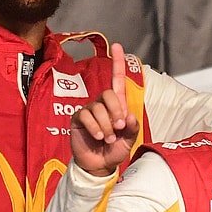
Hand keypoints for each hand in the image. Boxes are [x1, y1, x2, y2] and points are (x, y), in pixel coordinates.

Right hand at [69, 43, 140, 176]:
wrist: (100, 165)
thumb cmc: (115, 149)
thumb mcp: (130, 139)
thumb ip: (132, 127)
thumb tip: (128, 115)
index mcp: (117, 105)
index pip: (117, 80)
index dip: (117, 63)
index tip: (118, 46)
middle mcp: (102, 104)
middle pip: (109, 94)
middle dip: (116, 111)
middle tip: (119, 127)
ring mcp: (89, 110)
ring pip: (98, 108)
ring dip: (107, 126)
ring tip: (109, 139)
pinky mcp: (78, 119)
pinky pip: (87, 116)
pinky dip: (96, 128)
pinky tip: (99, 137)